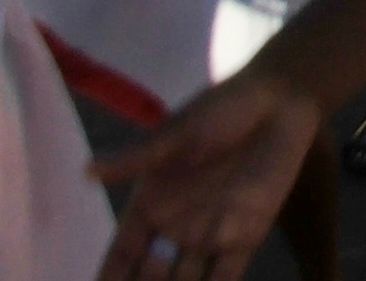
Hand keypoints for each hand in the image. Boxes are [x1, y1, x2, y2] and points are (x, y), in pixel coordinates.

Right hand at [95, 64, 319, 280]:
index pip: (123, 253)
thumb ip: (137, 159)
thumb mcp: (177, 135)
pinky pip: (226, 276)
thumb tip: (86, 170)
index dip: (111, 277)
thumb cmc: (222, 110)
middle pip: (151, 276)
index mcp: (151, 204)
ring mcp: (210, 235)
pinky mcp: (247, 237)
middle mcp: (176, 227)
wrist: (279, 101)